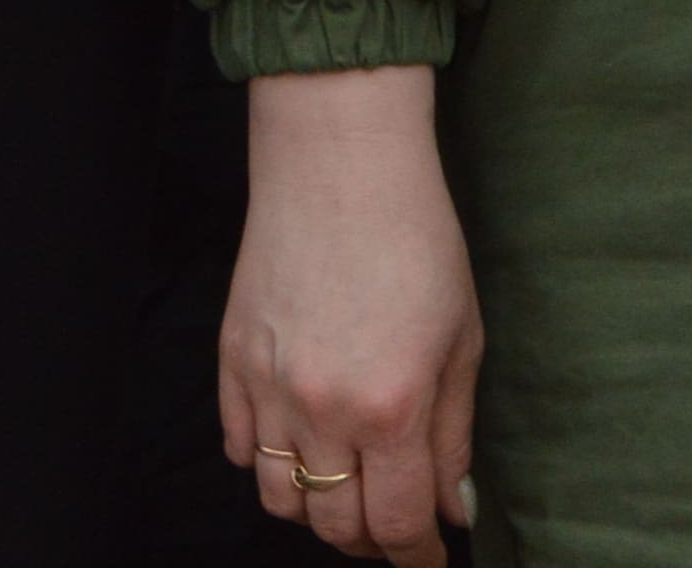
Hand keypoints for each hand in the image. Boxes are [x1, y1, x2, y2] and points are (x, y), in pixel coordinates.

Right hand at [225, 67, 481, 562]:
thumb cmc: (417, 238)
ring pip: (279, 500)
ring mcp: (267, 390)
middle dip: (370, 539)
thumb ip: (454, 432)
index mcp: (392, 406)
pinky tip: (302, 444)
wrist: (339, 163)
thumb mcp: (461, 337)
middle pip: (333, 526)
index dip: (417, 556)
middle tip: (395, 521)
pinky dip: (269, 464)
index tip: (430, 560)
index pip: (398, 523)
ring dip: (316, 510)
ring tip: (348, 488)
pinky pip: (240, 451)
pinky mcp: (230, 364)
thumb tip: (455, 507)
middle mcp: (323, 411)